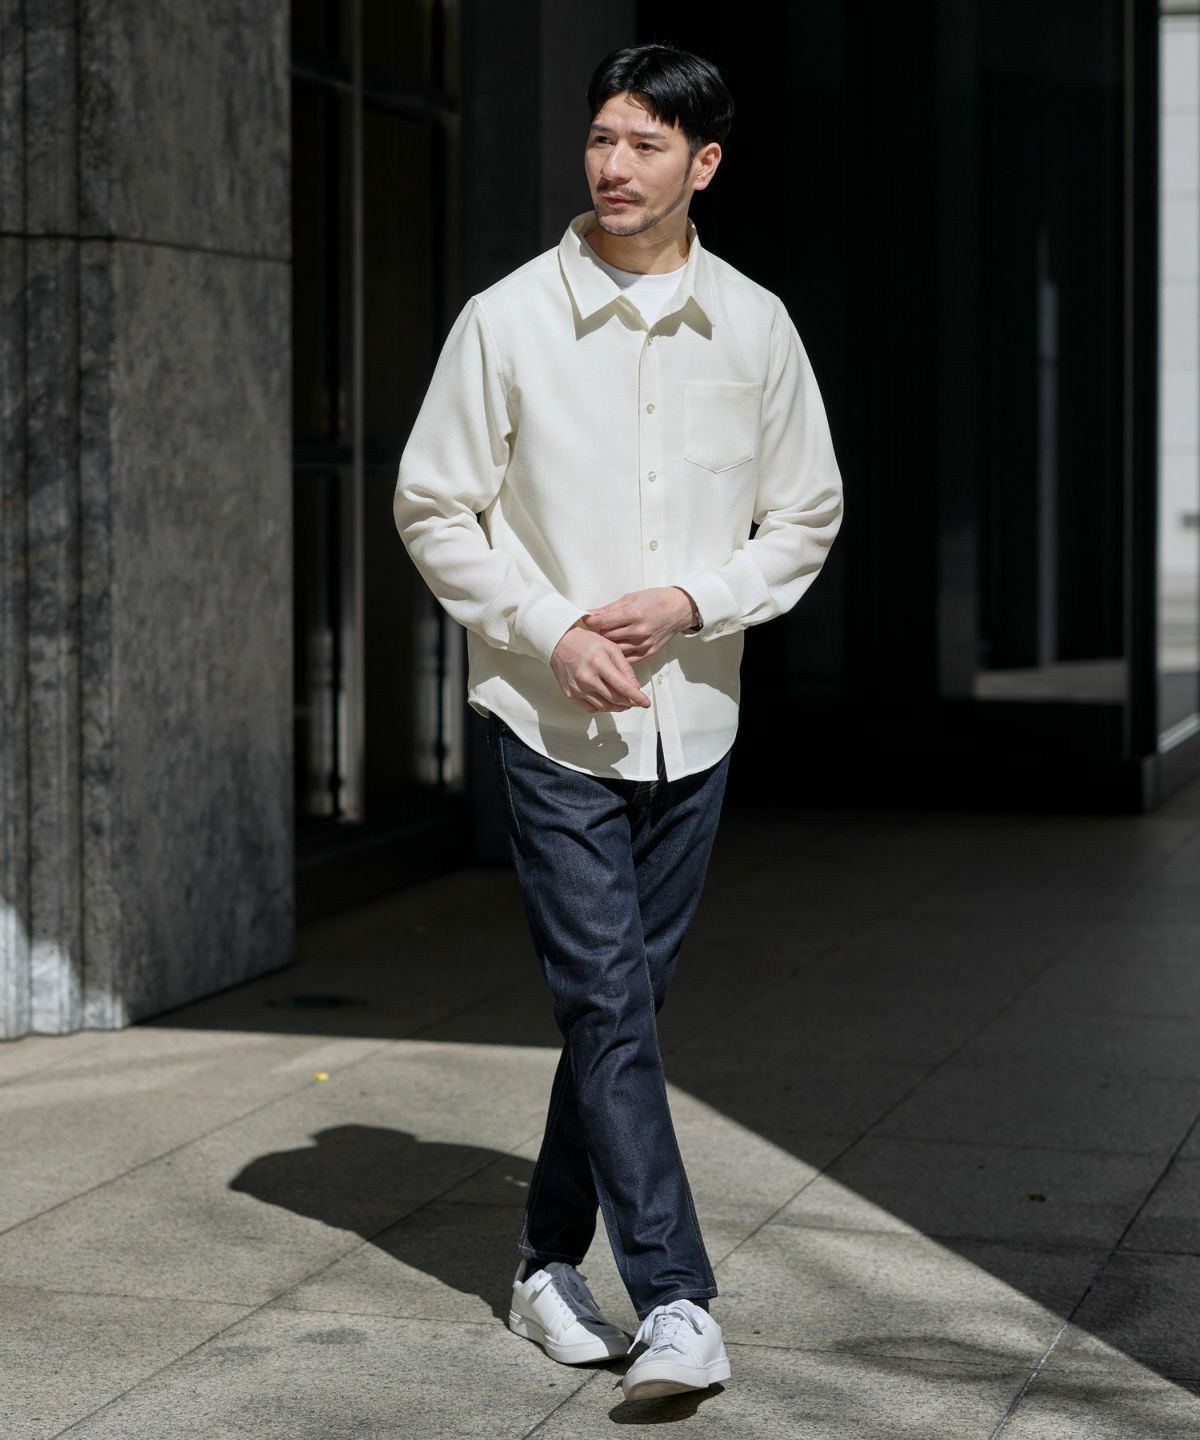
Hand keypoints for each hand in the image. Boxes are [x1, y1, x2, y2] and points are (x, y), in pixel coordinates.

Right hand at [549, 624, 652, 712]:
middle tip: (636, 701)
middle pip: (615, 699)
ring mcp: (577, 688)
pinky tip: (608, 701)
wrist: (558, 643)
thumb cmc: (585, 642)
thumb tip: (635, 687)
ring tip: (624, 702)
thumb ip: (625, 668)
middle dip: (629, 702)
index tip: (646, 703)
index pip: (623, 687)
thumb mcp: (610, 648)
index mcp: (599, 664)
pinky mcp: (571, 694)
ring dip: (617, 706)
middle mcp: (587, 678)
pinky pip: (591, 708)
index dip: (637, 697)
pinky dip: (603, 707)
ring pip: (604, 706)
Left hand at [580, 586, 696, 660]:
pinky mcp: (648, 653)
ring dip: (606, 646)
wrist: (680, 609)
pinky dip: (617, 656)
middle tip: (590, 631)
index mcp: (634, 614)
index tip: (585, 621)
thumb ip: (609, 609)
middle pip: (607, 638)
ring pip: (615, 650)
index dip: (590, 622)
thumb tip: (589, 614)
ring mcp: (644, 644)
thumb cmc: (655, 600)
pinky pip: (627, 659)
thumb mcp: (632, 597)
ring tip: (600, 641)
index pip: (603, 622)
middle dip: (596, 634)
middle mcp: (639, 631)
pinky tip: (612, 651)